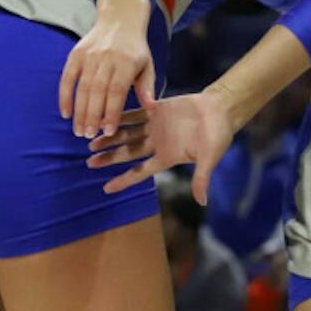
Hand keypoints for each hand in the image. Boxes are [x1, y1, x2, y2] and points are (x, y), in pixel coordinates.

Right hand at [59, 0, 156, 138]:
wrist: (120, 19)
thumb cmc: (135, 49)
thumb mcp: (147, 65)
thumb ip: (147, 87)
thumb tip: (151, 108)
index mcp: (126, 62)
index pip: (117, 91)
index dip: (112, 112)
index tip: (108, 131)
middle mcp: (106, 58)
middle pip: (97, 91)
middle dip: (92, 116)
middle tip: (88, 136)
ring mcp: (89, 55)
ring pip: (82, 87)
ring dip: (79, 111)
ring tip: (79, 131)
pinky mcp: (76, 54)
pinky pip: (67, 77)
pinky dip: (64, 96)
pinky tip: (66, 114)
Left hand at [88, 91, 232, 203]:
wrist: (221, 109)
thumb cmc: (218, 135)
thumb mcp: (210, 158)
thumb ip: (202, 177)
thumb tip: (202, 202)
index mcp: (167, 157)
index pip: (141, 172)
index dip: (124, 180)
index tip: (106, 188)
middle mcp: (157, 144)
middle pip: (128, 153)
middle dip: (110, 158)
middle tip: (89, 162)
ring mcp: (155, 127)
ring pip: (127, 134)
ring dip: (110, 138)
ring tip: (91, 142)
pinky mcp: (156, 109)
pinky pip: (134, 114)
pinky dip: (120, 116)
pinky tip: (105, 116)